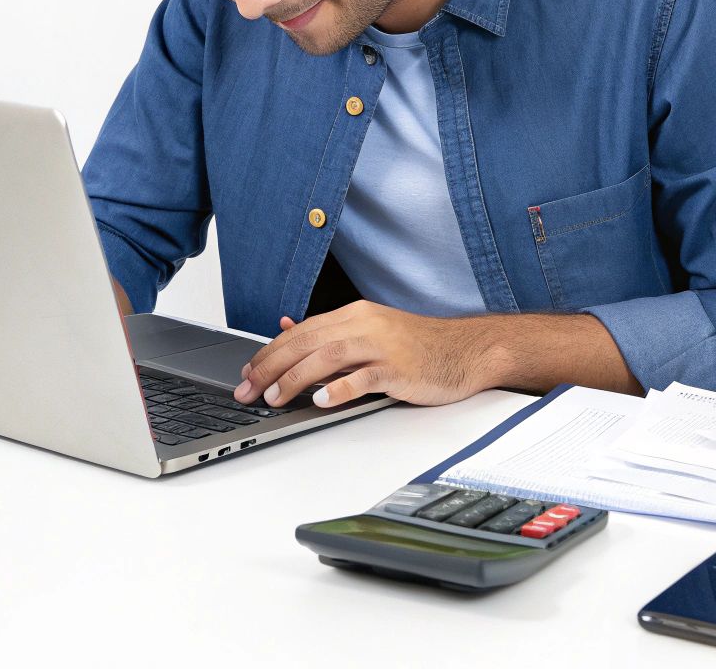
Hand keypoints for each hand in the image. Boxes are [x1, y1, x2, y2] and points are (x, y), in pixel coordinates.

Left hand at [233, 300, 495, 408]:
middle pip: (308, 341)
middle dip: (272, 366)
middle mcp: (366, 325)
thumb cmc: (420, 346)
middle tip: (249, 390)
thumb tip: (288, 328)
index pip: (302, 331)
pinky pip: (365, 377)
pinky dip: (341, 388)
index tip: (248, 372)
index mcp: (355, 315)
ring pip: (328, 356)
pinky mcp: (400, 368)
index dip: (270, 352)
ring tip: (275, 398)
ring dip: (296, 378)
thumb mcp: (371, 331)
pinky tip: (322, 400)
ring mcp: (383, 346)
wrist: (467, 350)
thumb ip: (330, 333)